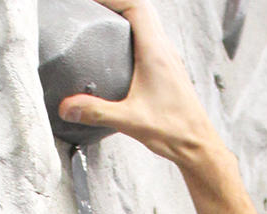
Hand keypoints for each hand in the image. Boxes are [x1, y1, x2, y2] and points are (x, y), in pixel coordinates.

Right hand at [58, 0, 211, 162]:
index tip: (93, 2)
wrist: (198, 146)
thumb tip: (67, 107)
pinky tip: (123, 47)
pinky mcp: (170, 69)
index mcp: (156, 53)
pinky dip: (135, 31)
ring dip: (127, 14)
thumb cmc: (175, 131)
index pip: (135, 6)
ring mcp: (169, 58)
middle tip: (94, 8)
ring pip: (148, 22)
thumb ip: (97, 112)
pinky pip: (152, 38)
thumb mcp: (130, 121)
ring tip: (103, 19)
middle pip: (140, 8)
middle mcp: (165, 50)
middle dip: (116, 3)